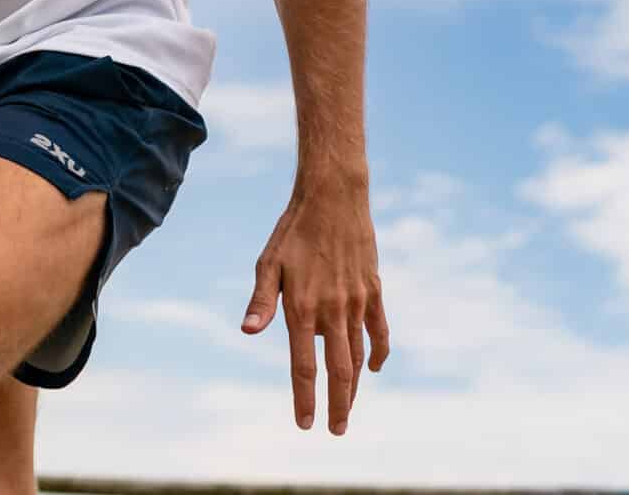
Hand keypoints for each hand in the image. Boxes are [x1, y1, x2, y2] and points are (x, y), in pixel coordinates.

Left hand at [240, 173, 389, 434]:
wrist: (333, 197)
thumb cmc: (293, 230)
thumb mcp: (268, 263)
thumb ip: (261, 301)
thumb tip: (248, 332)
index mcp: (302, 307)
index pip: (304, 366)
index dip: (305, 398)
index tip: (305, 425)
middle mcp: (332, 310)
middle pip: (337, 370)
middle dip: (337, 405)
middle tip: (337, 431)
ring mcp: (356, 302)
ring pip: (359, 355)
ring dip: (354, 385)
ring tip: (348, 407)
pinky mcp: (373, 290)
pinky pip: (380, 330)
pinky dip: (378, 353)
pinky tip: (373, 368)